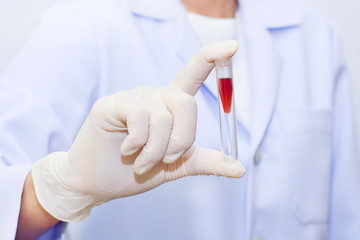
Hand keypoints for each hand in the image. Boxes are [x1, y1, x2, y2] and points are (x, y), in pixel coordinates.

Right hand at [31, 40, 244, 221]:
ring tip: (142, 163)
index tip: (232, 46)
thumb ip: (205, 162)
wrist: (101, 182)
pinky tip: (126, 151)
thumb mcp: (177, 166)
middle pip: (186, 103)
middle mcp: (156, 96)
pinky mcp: (114, 103)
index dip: (212, 57)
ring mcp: (134, 97)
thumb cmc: (137, 170)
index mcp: (172, 106)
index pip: (194, 74)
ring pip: (163, 118)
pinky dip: (137, 145)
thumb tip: (240, 169)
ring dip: (156, 152)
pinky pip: (140, 119)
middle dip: (180, 141)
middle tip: (166, 160)